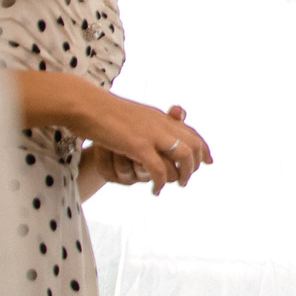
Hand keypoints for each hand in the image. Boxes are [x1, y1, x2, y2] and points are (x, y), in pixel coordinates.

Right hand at [66, 91, 209, 192]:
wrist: (85, 105)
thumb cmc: (103, 111)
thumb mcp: (134, 116)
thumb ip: (149, 124)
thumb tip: (153, 130)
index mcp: (160, 117)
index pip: (192, 133)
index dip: (204, 148)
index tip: (209, 161)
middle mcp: (161, 124)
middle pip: (194, 145)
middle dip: (195, 165)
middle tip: (186, 180)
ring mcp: (151, 134)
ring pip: (183, 156)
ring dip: (183, 174)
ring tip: (177, 185)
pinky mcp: (138, 145)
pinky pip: (158, 168)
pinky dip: (160, 182)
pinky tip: (156, 190)